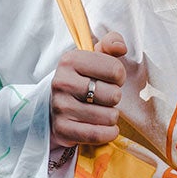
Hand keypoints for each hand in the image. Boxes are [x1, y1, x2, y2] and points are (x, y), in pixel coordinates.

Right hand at [50, 28, 128, 150]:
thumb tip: (120, 48)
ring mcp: (60, 107)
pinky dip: (108, 132)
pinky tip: (105, 127)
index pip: (115, 70)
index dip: (119, 76)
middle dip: (114, 97)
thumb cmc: (83, 78)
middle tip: (103, 97)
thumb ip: (111, 43)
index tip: (109, 79)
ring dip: (111, 116)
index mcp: (70, 60)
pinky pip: (98, 134)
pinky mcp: (62, 130)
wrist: (56, 105)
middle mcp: (62, 82)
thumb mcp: (95, 56)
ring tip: (101, 110)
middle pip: (114, 95)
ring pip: (109, 116)